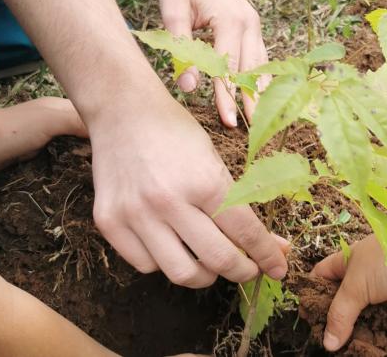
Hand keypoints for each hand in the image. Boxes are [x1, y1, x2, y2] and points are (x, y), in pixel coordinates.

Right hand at [90, 94, 287, 287]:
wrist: (122, 110)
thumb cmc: (174, 131)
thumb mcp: (213, 159)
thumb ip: (236, 202)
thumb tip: (268, 245)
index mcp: (204, 181)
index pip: (246, 233)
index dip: (267, 256)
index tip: (278, 268)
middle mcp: (168, 201)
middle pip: (217, 261)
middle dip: (242, 271)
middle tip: (248, 269)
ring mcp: (135, 214)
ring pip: (181, 274)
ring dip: (204, 275)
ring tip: (210, 264)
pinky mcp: (109, 222)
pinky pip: (145, 264)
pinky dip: (165, 263)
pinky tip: (172, 247)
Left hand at [159, 0, 267, 127]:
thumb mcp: (173, 13)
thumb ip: (182, 50)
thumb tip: (189, 87)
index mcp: (230, 20)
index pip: (228, 67)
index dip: (226, 96)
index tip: (228, 121)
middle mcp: (248, 23)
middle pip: (252, 71)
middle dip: (250, 101)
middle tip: (251, 132)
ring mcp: (254, 25)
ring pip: (261, 66)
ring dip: (260, 93)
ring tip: (260, 121)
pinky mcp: (253, 27)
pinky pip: (260, 57)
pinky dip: (260, 78)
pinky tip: (259, 99)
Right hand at [313, 226, 386, 351]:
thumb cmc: (385, 260)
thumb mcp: (354, 286)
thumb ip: (340, 316)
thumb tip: (328, 343)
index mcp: (349, 264)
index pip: (323, 277)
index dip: (313, 294)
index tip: (307, 317)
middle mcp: (368, 279)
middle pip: (348, 304)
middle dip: (341, 324)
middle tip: (331, 345)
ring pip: (374, 320)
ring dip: (368, 337)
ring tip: (355, 354)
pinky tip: (384, 355)